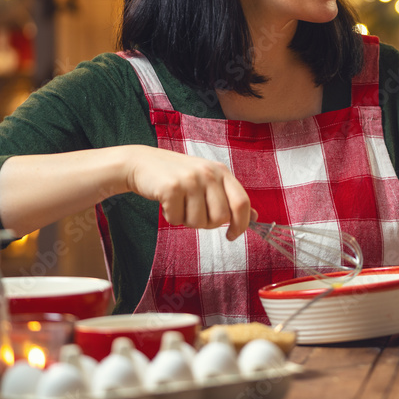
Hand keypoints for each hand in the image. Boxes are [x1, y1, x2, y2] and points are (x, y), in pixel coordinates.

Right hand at [122, 146, 252, 240]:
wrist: (142, 163)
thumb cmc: (179, 176)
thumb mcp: (209, 181)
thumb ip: (231, 197)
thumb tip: (255, 217)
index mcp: (222, 172)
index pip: (242, 202)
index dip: (241, 224)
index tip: (232, 235)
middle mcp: (208, 173)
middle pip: (220, 217)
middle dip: (207, 224)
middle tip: (194, 213)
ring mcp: (190, 179)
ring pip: (198, 222)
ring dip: (187, 221)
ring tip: (180, 205)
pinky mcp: (171, 187)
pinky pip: (177, 220)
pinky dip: (171, 217)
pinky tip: (167, 202)